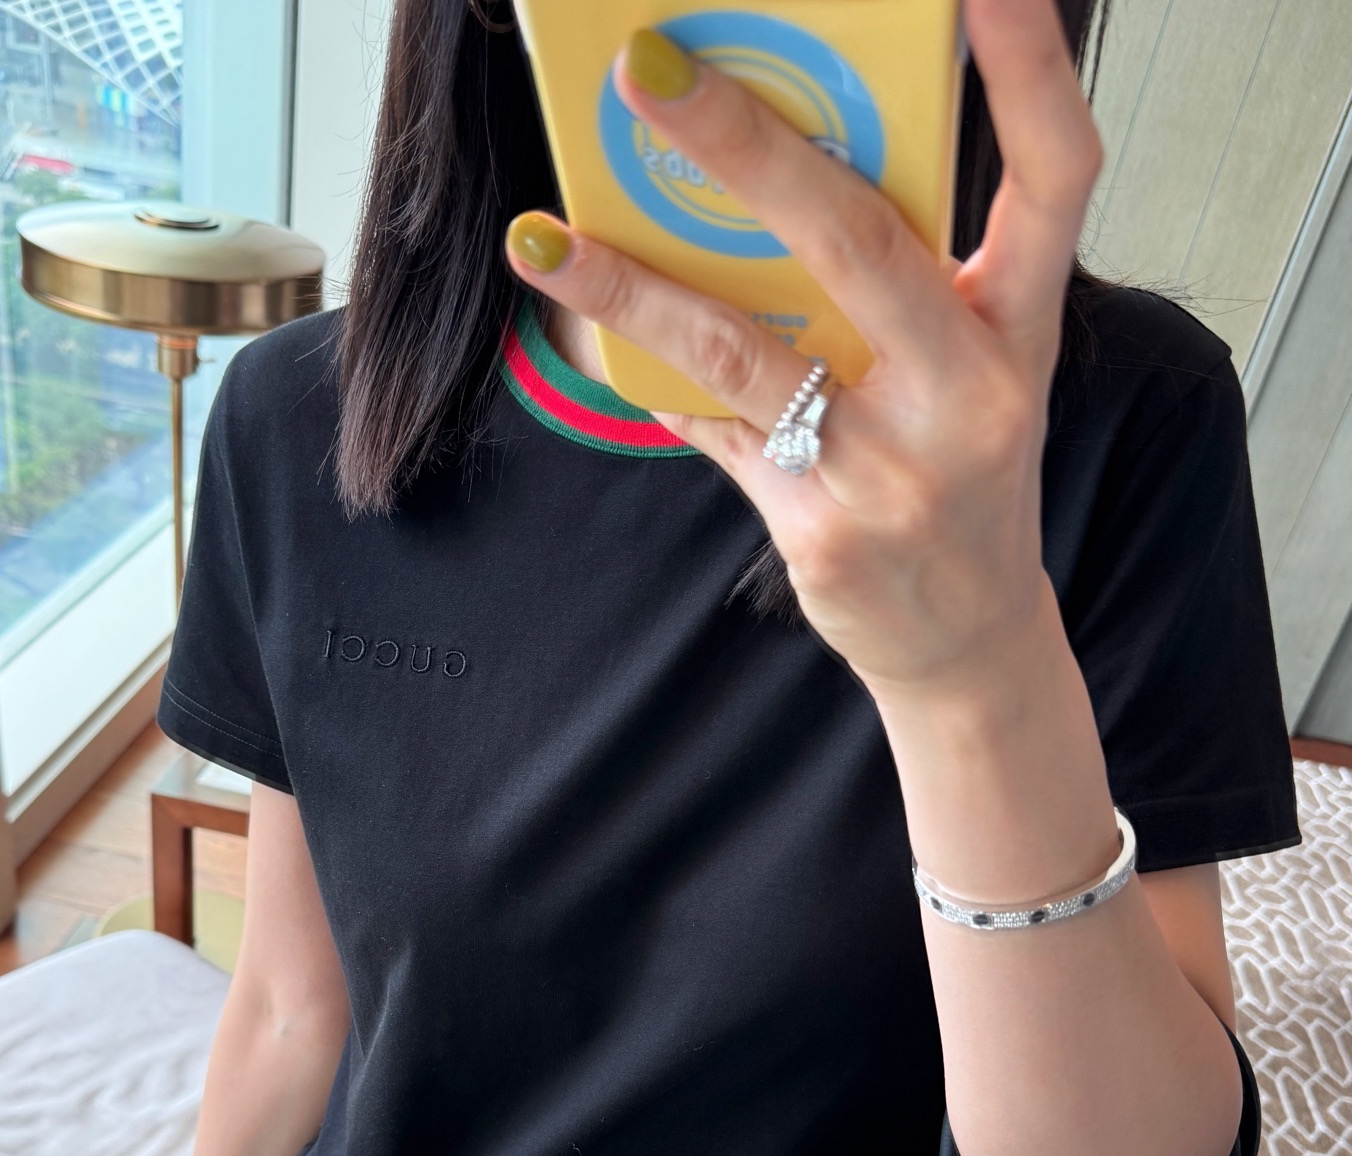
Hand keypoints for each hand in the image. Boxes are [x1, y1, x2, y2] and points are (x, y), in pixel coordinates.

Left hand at [505, 0, 1102, 706]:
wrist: (967, 639)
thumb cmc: (958, 472)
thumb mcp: (967, 369)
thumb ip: (900, 284)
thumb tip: (764, 170)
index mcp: (1022, 326)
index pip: (1057, 175)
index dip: (1030, 71)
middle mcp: (972, 391)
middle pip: (858, 241)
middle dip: (746, 146)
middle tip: (649, 72)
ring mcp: (898, 470)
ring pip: (744, 350)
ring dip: (631, 287)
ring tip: (542, 241)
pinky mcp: (826, 533)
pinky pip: (717, 433)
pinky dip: (656, 380)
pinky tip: (603, 336)